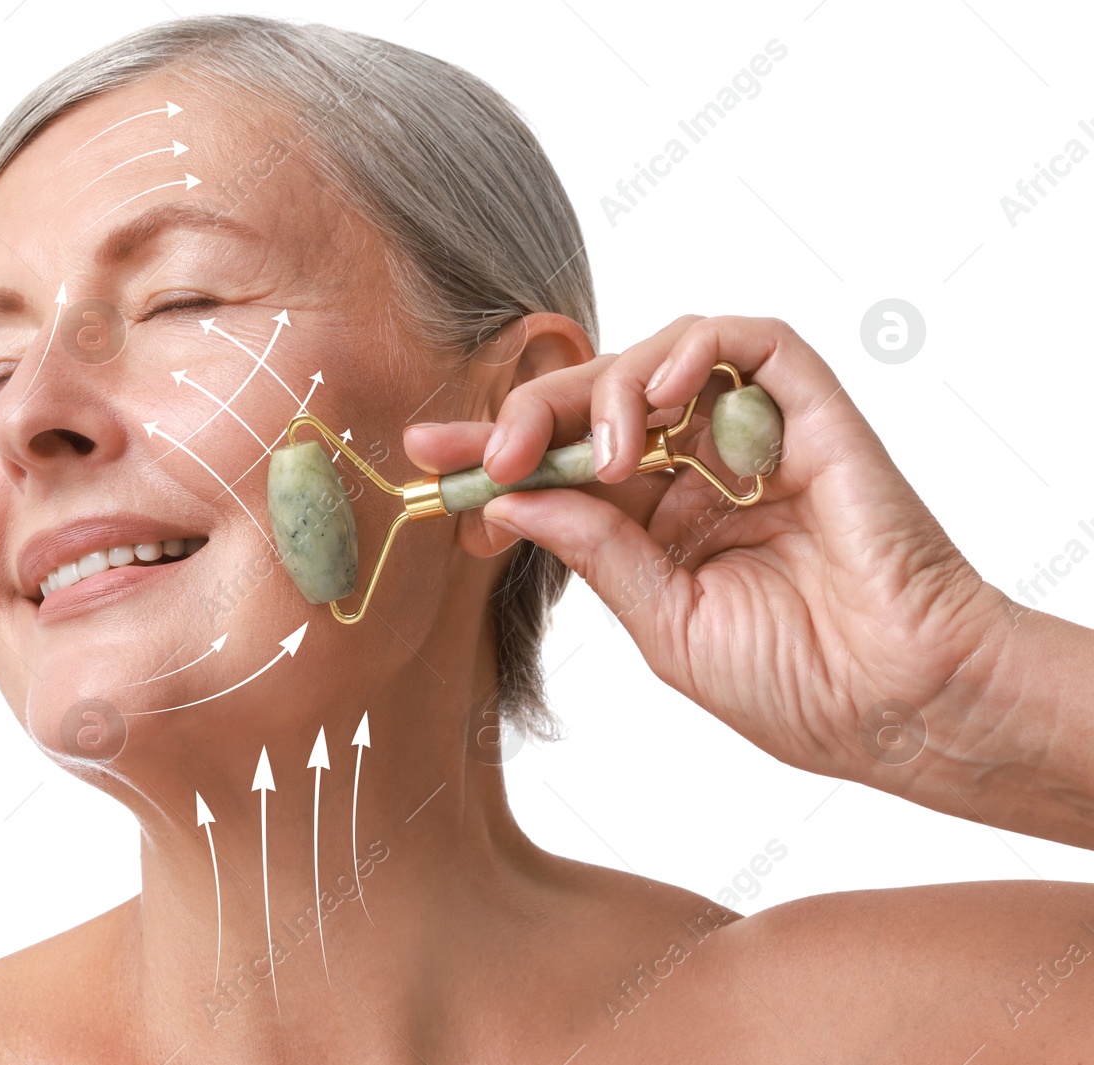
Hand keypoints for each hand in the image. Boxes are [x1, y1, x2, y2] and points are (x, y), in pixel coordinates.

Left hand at [404, 315, 1009, 788]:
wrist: (897, 703)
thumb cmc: (795, 682)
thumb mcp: (663, 621)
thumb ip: (592, 549)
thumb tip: (508, 501)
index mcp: (658, 524)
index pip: (562, 465)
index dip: (496, 452)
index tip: (429, 458)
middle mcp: (699, 470)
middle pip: (595, 403)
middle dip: (528, 413)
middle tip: (488, 449)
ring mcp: (753, 437)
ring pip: (658, 361)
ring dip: (607, 391)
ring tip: (602, 455)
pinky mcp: (811, 411)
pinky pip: (749, 341)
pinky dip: (691, 349)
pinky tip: (656, 400)